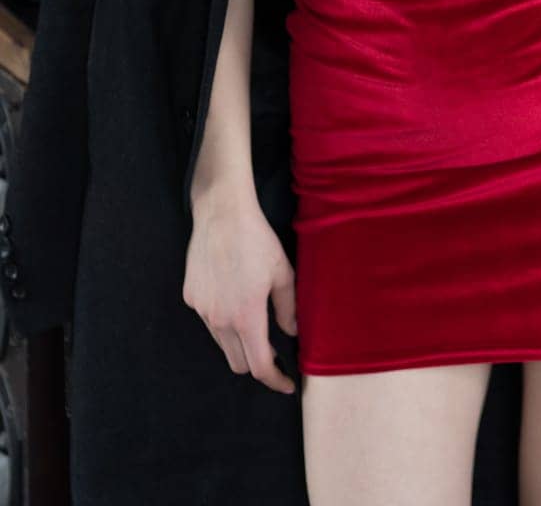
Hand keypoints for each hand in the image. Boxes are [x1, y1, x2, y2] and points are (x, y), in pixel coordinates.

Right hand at [183, 184, 298, 393]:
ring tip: (253, 318)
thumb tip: (292, 332)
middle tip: (274, 349)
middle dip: (257, 363)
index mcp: (246, 317)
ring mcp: (202, 310)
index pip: (259, 366)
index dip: (275, 380)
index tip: (287, 384)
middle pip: (238, 362)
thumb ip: (288, 308)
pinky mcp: (191, 297)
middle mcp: (220, 320)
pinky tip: (233, 295)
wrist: (221, 214)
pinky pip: (209, 321)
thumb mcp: (282, 272)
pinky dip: (223, 320)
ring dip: (238, 342)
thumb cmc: (257, 240)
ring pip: (222, 343)